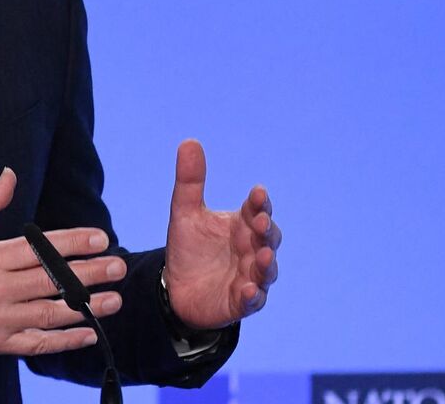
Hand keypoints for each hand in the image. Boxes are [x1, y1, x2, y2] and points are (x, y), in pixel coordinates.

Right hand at [0, 168, 125, 366]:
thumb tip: (8, 175)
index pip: (38, 248)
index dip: (72, 242)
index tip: (100, 238)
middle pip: (50, 280)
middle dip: (89, 273)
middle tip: (117, 266)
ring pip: (49, 313)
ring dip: (85, 307)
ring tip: (113, 300)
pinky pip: (37, 344)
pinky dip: (64, 341)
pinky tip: (87, 334)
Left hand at [163, 139, 280, 330]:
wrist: (175, 289)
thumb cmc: (189, 249)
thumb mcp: (185, 213)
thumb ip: (190, 181)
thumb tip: (190, 141)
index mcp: (242, 226)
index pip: (257, 209)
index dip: (259, 202)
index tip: (256, 192)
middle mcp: (252, 250)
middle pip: (269, 238)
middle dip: (267, 230)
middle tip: (261, 221)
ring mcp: (250, 277)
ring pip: (267, 270)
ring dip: (267, 263)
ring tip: (262, 256)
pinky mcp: (241, 302)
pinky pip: (253, 300)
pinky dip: (253, 296)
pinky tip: (249, 290)